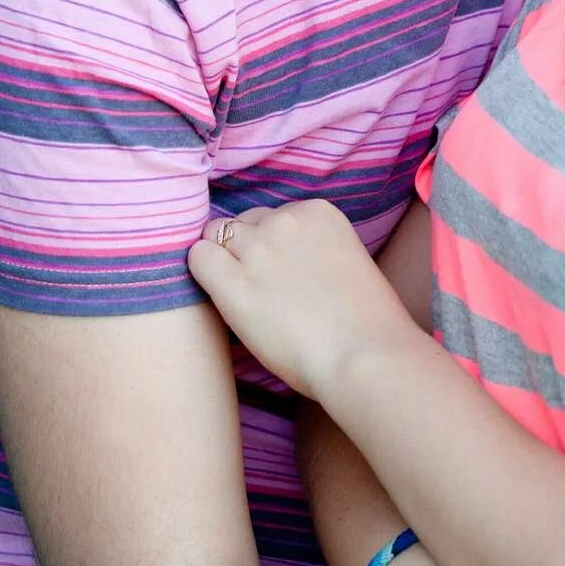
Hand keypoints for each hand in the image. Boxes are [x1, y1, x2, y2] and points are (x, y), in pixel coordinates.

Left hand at [188, 201, 416, 395]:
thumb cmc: (365, 322)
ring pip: (216, 235)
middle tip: (257, 286)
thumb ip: (315, 249)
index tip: (279, 273)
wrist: (363, 354)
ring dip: (222, 260)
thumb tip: (286, 264)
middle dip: (244, 249)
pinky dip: (202, 272)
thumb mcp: (347, 261)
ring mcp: (258, 250)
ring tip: (238, 293)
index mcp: (318, 212)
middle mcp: (285, 221)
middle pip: (243, 223)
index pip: (273, 216)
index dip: (270, 246)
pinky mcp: (234, 284)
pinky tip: (218, 294)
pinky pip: (199, 258)